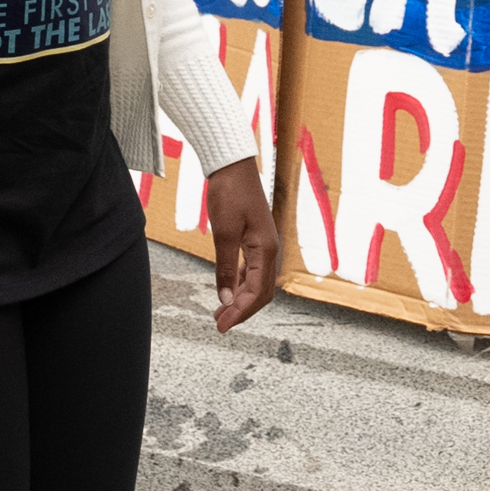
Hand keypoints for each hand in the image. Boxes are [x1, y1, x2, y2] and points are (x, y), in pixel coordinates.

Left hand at [204, 157, 280, 332]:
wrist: (232, 165)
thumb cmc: (230, 193)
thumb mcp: (224, 233)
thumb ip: (225, 268)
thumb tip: (225, 298)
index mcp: (265, 249)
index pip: (256, 292)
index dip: (240, 312)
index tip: (222, 326)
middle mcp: (269, 249)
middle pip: (261, 292)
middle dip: (242, 310)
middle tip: (220, 323)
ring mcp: (263, 244)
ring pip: (257, 282)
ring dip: (240, 299)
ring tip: (221, 312)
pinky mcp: (255, 238)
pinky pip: (251, 269)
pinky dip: (240, 284)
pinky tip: (228, 289)